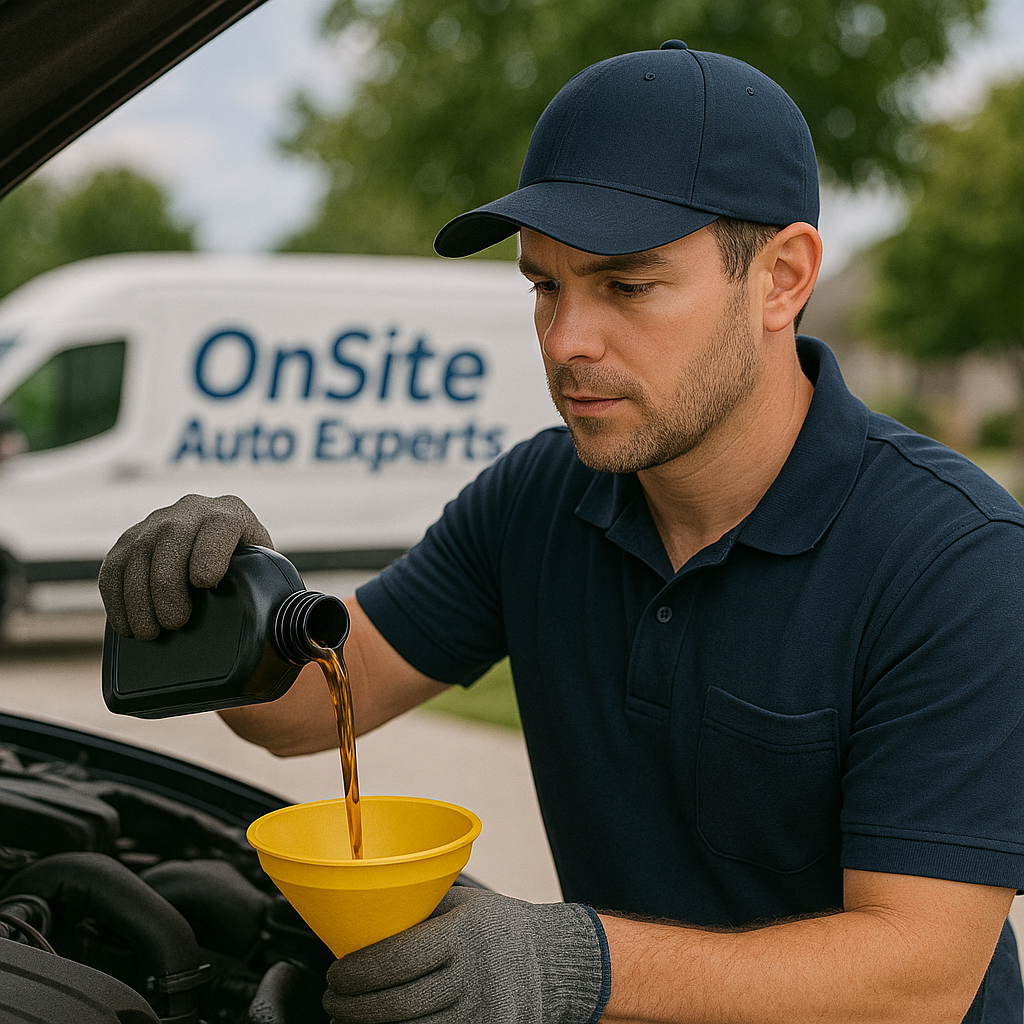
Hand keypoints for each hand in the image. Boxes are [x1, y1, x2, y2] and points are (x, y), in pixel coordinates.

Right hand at [98, 494, 271, 640]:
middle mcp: (191, 511)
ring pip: (137, 554)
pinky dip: (116, 599)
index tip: (205, 583)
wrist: (220, 558)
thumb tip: (307, 624)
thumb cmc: (252, 573)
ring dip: (139, 599)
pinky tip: (127, 625)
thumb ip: (281, 591)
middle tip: (174, 623)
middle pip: (171, 539)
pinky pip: (113, 567)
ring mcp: (155, 523)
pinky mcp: (128, 541)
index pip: (219, 524)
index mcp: (231, 514)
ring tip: (150, 633)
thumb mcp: (269, 575)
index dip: (209, 552)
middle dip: (168, 585)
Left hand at [323, 885, 607, 1023]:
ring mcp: (485, 1013)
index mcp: (465, 932)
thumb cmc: (501, 927)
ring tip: (347, 1022)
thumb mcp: (466, 905)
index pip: (399, 957)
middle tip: (332, 1002)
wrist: (557, 960)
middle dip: (354, 1008)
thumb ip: (423, 912)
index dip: (358, 971)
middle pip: (399, 1004)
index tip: (336, 974)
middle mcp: (476, 975)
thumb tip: (362, 923)